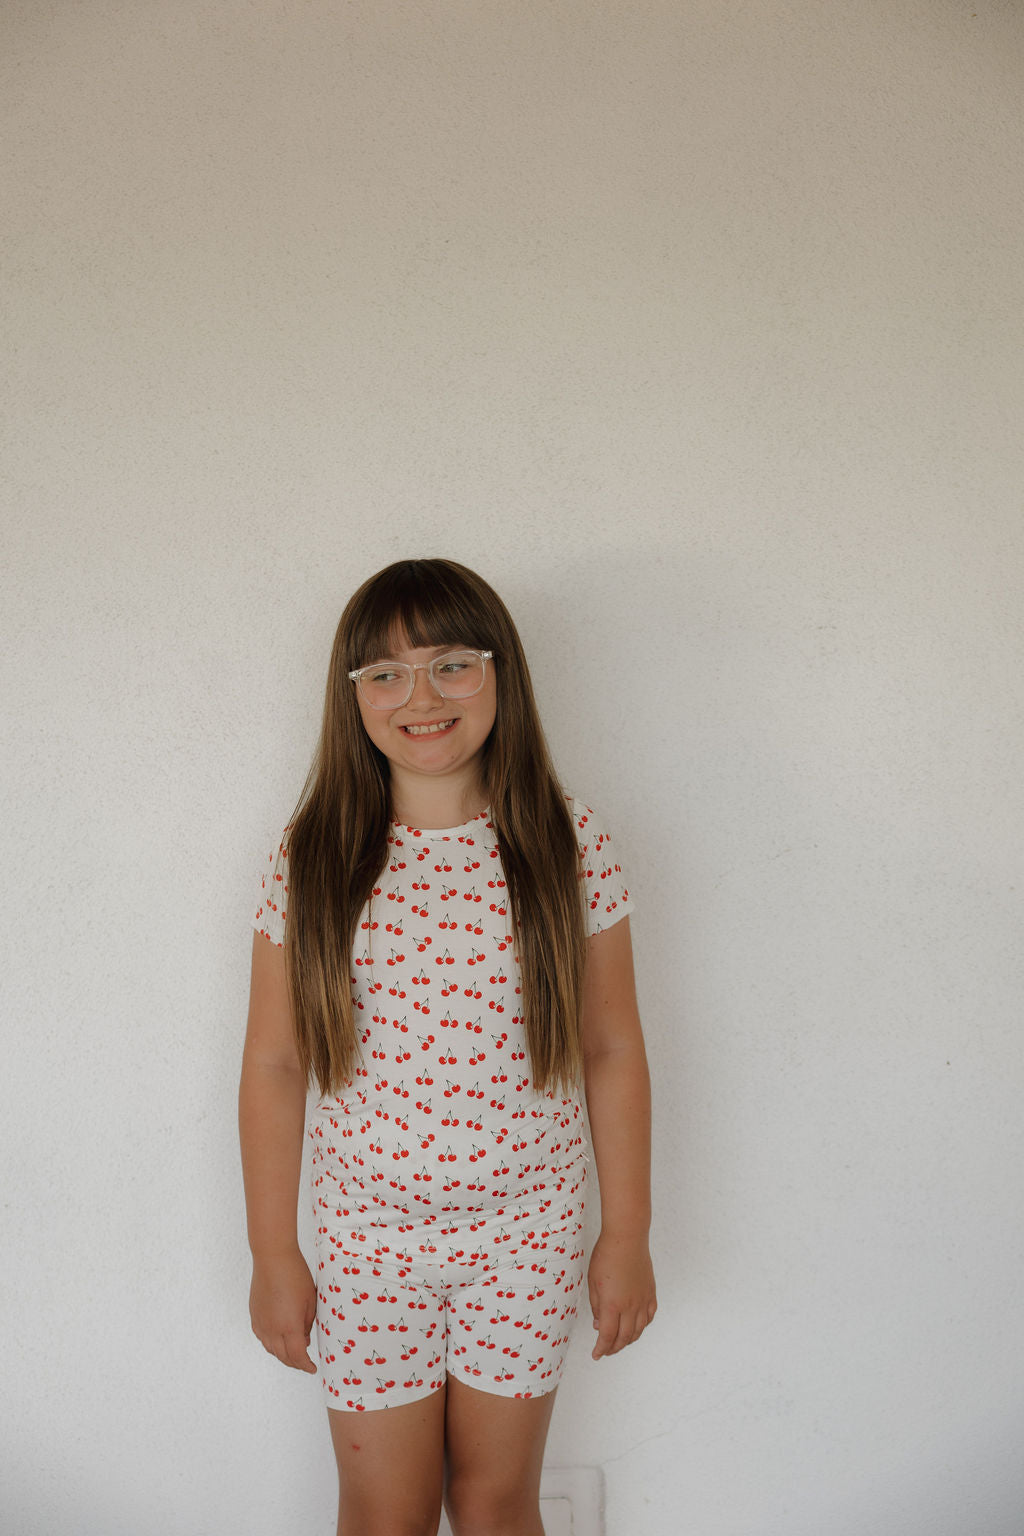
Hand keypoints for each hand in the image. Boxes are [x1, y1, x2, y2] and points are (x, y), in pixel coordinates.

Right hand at [248, 1248, 318, 1373]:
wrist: (273, 1258)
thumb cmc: (295, 1275)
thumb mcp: (311, 1300)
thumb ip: (308, 1323)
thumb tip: (305, 1338)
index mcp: (289, 1327)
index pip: (298, 1356)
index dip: (306, 1365)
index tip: (313, 1368)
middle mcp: (272, 1329)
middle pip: (283, 1356)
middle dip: (296, 1363)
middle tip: (305, 1363)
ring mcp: (261, 1323)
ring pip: (271, 1349)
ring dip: (283, 1355)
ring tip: (294, 1352)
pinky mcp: (254, 1316)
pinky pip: (262, 1338)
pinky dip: (272, 1344)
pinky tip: (279, 1339)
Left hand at [587, 1229, 656, 1359]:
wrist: (627, 1238)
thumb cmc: (605, 1256)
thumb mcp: (593, 1283)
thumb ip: (596, 1307)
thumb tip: (599, 1325)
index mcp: (612, 1305)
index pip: (607, 1336)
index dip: (601, 1349)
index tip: (596, 1355)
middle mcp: (630, 1306)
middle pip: (624, 1338)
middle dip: (613, 1348)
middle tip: (605, 1350)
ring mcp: (643, 1300)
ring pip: (638, 1331)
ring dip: (628, 1340)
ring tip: (618, 1341)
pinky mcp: (651, 1293)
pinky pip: (649, 1317)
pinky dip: (642, 1326)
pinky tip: (635, 1326)